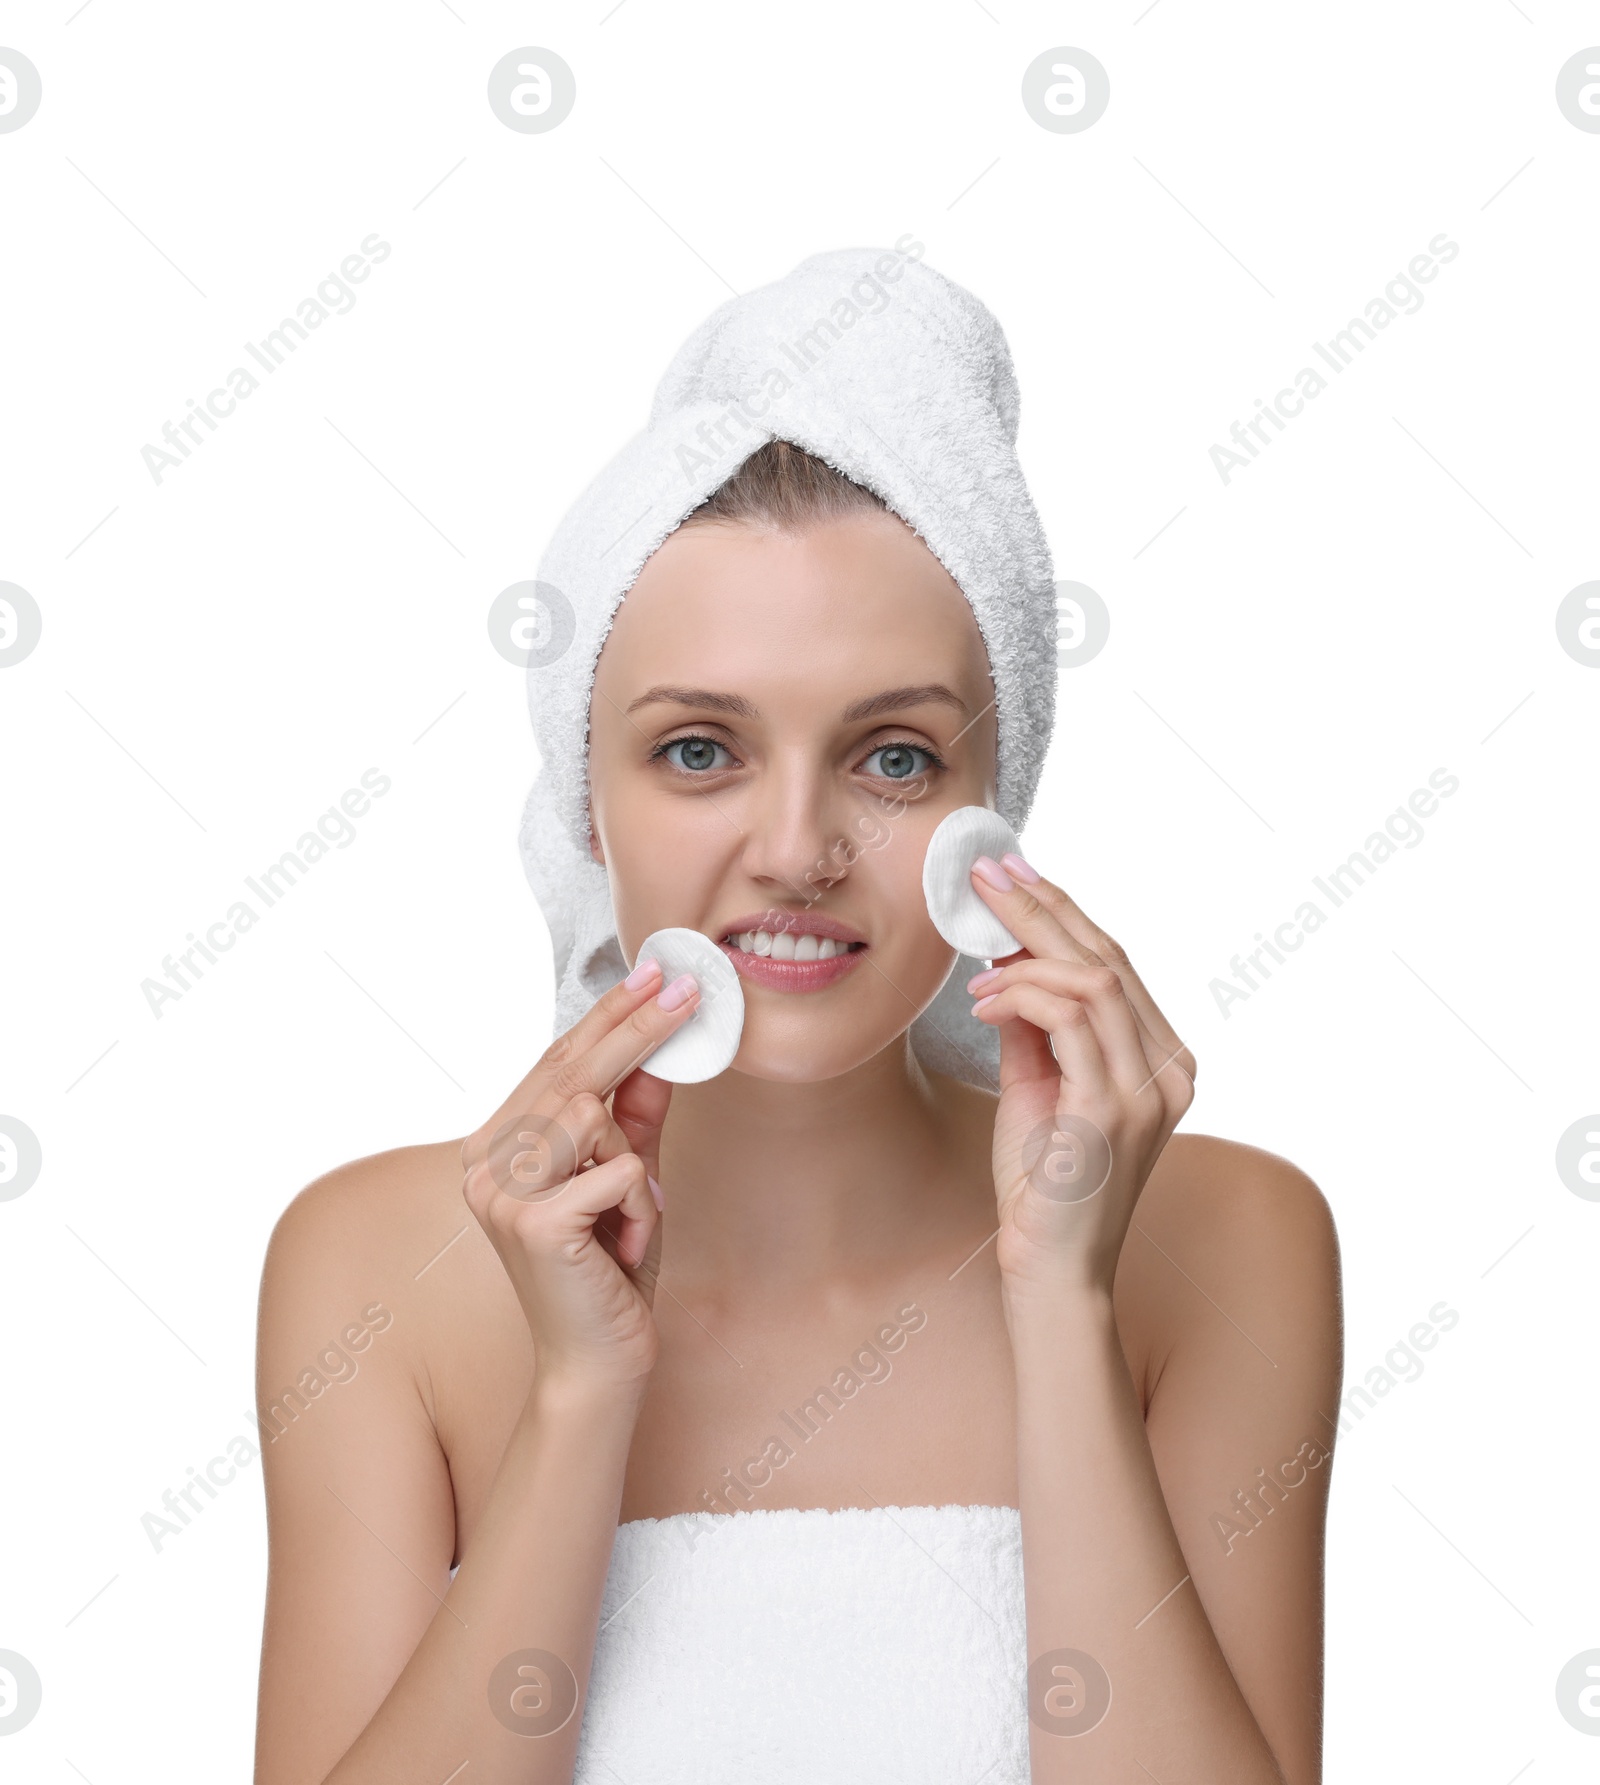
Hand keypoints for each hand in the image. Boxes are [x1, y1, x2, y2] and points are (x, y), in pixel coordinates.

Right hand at [459, 959, 700, 1393]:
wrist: (598, 1361)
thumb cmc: (609, 1270)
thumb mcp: (629, 1177)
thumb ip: (634, 1118)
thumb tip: (658, 1050)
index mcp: (496, 1144)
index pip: (556, 1060)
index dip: (607, 1014)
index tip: (652, 973)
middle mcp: (485, 1162)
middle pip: (571, 1071)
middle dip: (636, 1027)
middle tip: (686, 988)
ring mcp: (502, 1192)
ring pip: (595, 1117)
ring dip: (634, 1163)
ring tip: (631, 1215)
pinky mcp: (534, 1223)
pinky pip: (619, 1171)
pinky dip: (641, 1204)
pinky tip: (625, 1243)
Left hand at [964, 853, 1196, 1301]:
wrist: (1050, 1270)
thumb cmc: (1042, 1187)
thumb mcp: (1038, 1088)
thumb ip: (1035, 1028)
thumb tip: (1007, 966)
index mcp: (1161, 1061)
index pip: (1116, 964)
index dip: (1064, 912)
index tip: (1014, 876)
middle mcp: (1169, 1070)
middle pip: (1108, 959)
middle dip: (1042, 908)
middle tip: (987, 875)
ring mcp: (1148, 1091)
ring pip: (1093, 981)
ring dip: (1024, 959)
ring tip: (977, 965)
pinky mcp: (1113, 1110)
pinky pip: (1070, 1020)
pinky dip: (1022, 998)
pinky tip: (983, 1004)